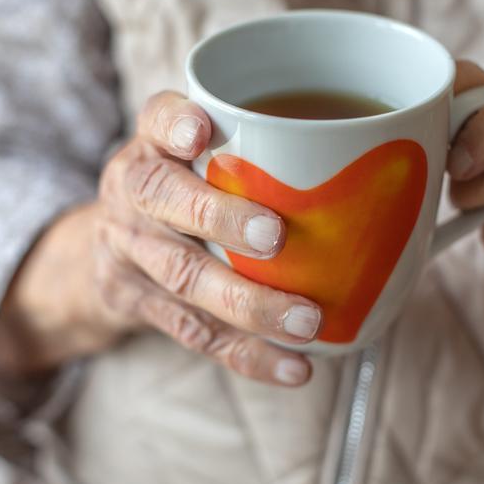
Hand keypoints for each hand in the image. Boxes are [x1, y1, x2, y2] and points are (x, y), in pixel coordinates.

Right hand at [0, 92, 321, 385]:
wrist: (100, 250)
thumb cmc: (181, 189)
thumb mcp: (196, 156)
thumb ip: (256, 150)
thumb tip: (383, 169)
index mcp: (153, 144)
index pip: (156, 118)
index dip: (175, 122)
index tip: (200, 130)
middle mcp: (132, 189)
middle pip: (164, 198)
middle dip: (220, 217)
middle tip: (276, 237)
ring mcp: (130, 248)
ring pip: (185, 276)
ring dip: (248, 303)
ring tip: (307, 321)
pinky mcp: (137, 302)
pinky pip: (194, 332)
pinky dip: (248, 353)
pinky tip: (294, 365)